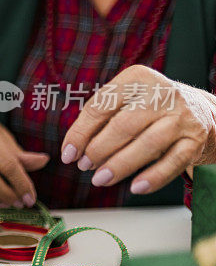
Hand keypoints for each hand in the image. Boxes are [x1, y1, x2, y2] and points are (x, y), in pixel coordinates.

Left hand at [61, 65, 215, 193]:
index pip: (101, 106)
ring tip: (100, 179)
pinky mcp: (195, 138)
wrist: (199, 110)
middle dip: (98, 150)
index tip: (68, 154)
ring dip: (120, 165)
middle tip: (84, 166)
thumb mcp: (124, 102)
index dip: (80, 133)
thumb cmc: (147, 108)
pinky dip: (154, 177)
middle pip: (123, 126)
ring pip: (147, 144)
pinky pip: (173, 162)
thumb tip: (73, 151)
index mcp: (136, 78)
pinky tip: (135, 187)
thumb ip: (99, 120)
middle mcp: (162, 93)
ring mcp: (181, 116)